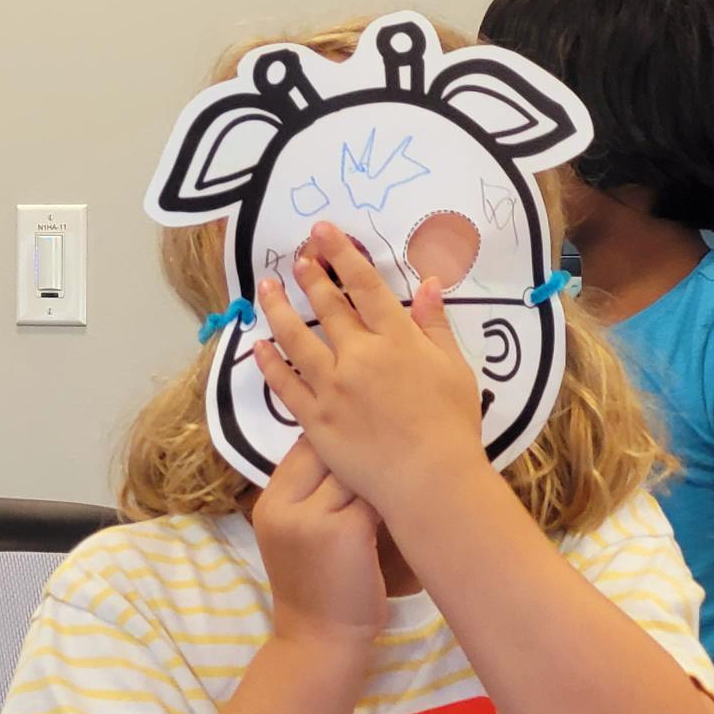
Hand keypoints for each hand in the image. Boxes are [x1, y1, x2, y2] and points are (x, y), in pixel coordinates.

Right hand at [252, 436, 385, 648]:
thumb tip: (346, 449)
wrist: (319, 641)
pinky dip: (393, 495)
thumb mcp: (293, 536)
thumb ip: (307, 496)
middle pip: (326, 451)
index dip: (335, 441)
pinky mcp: (348, 530)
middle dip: (359, 450)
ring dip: (380, 471)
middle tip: (392, 448)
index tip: (364, 444)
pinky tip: (411, 497)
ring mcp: (314, 518)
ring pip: (355, 470)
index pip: (302, 448)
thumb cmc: (314, 590)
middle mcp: (284, 506)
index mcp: (269, 504)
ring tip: (406, 471)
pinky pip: (375, 495)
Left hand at [253, 220, 486, 518]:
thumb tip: (428, 283)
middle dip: (308, 276)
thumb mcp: (454, 368)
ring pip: (296, 339)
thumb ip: (435, 325)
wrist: (431, 480)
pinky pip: (284, 385)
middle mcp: (359, 355)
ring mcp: (332, 387)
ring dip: (278, 309)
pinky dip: (269, 362)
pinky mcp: (314, 418)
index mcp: (396, 339)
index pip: (364, 286)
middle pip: (326, 307)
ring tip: (265, 288)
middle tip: (295, 258)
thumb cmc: (452, 425)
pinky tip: (258, 344)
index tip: (322, 233)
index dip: (341, 255)